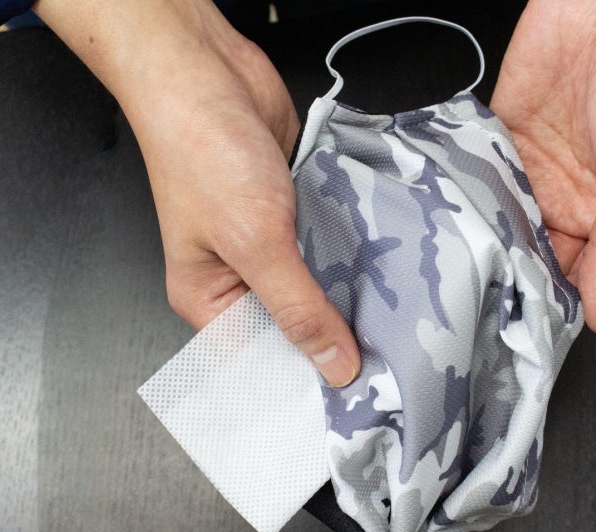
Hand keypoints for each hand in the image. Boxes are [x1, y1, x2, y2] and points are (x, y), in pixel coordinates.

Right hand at [33, 0, 360, 385]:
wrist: (205, 71)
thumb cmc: (198, 151)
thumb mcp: (254, 243)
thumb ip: (297, 306)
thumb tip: (331, 363)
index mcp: (211, 299)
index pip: (263, 360)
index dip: (306, 377)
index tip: (354, 395)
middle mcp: (240, 275)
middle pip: (298, 322)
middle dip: (337, 332)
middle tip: (390, 356)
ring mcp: (271, 240)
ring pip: (322, 281)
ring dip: (352, 288)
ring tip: (397, 314)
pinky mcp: (296, 207)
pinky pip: (334, 241)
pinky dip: (357, 246)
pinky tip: (388, 261)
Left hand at [491, 0, 595, 334]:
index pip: (578, 276)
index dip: (553, 302)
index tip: (525, 329)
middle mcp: (570, 197)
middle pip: (533, 254)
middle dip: (511, 276)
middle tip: (484, 303)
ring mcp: (533, 169)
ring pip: (500, 222)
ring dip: (484, 240)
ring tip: (464, 269)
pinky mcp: (501, 139)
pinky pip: (478, 178)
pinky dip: (466, 196)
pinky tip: (452, 218)